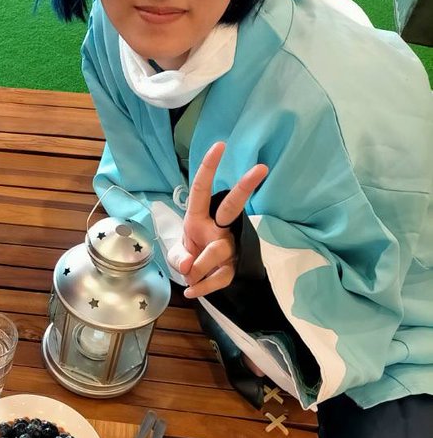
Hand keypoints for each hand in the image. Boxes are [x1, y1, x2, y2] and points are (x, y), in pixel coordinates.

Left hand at [177, 141, 267, 298]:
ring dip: (199, 267)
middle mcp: (217, 228)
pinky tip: (191, 291)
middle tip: (261, 168)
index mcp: (198, 217)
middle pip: (232, 206)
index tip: (219, 145)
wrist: (200, 277)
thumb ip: (178, 257)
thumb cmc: (189, 253)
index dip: (208, 168)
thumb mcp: (177, 253)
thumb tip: (187, 265)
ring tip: (188, 278)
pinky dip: (203, 287)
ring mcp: (228, 246)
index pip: (202, 189)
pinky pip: (219, 277)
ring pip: (218, 252)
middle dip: (245, 187)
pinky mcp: (232, 268)